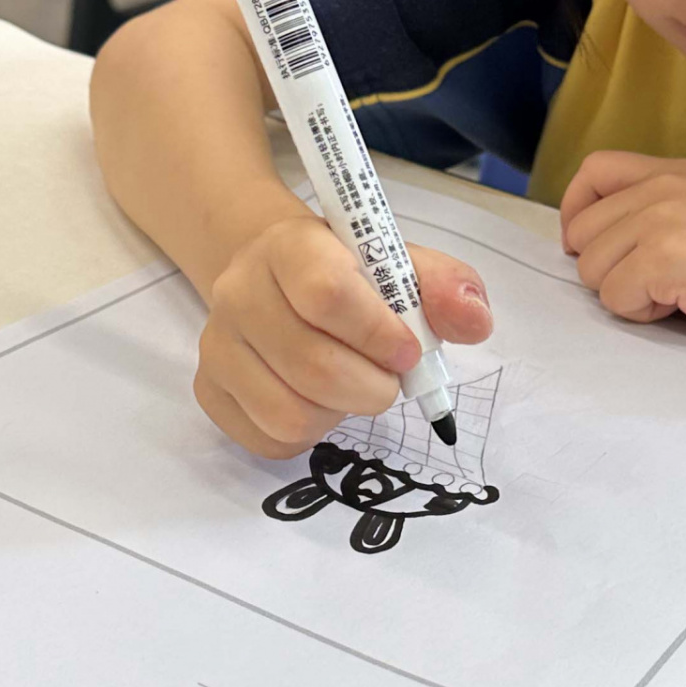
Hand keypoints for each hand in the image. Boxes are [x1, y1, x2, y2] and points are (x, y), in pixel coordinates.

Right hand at [197, 215, 492, 459]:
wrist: (277, 275)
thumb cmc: (350, 274)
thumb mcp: (400, 264)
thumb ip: (445, 287)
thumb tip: (476, 322)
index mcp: (288, 247)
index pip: (326, 294)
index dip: (379, 334)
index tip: (408, 350)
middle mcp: (238, 292)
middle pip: (312, 365)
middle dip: (372, 388)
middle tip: (389, 380)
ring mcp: (217, 345)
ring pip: (290, 414)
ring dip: (340, 413)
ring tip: (352, 387)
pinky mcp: (209, 390)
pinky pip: (268, 440)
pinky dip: (309, 435)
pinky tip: (318, 403)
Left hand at [561, 152, 685, 355]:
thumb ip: (659, 211)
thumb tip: (598, 242)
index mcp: (674, 171)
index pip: (594, 170)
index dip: (577, 210)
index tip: (588, 244)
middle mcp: (664, 187)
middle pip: (583, 231)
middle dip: (606, 268)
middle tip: (656, 282)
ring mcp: (662, 220)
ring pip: (592, 268)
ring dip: (626, 293)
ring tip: (678, 292)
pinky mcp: (665, 259)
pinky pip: (614, 298)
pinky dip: (643, 313)